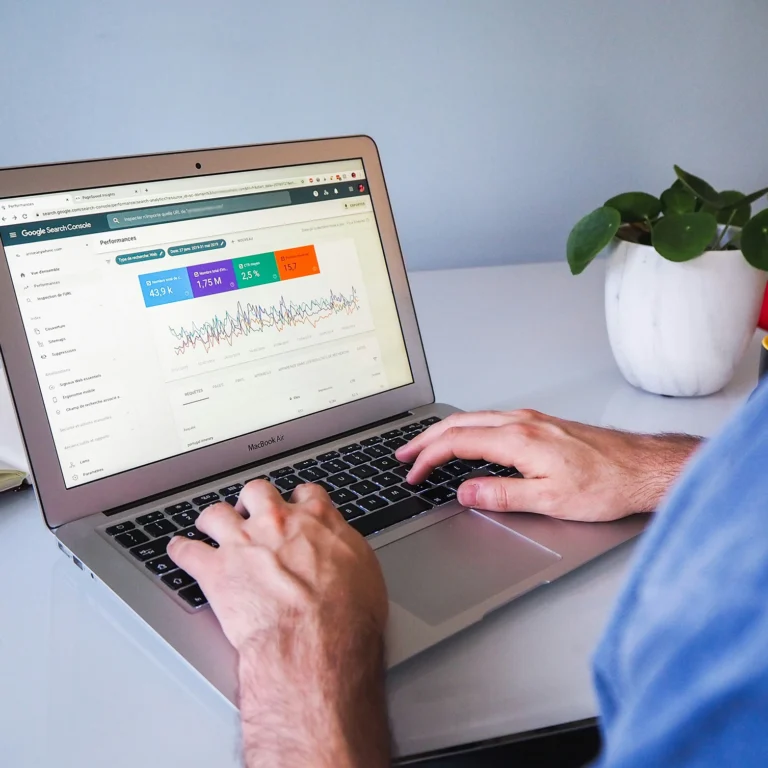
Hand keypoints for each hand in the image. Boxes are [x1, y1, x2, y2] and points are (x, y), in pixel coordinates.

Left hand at [168, 481, 389, 767]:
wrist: (316, 642)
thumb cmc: (346, 615)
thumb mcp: (364, 570)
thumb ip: (346, 547)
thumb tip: (342, 545)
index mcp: (316, 520)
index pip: (306, 494)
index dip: (298, 499)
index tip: (295, 505)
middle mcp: (277, 522)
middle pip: (257, 491)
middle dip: (252, 499)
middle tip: (251, 511)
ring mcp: (243, 543)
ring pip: (216, 513)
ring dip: (213, 519)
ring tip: (210, 525)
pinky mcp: (216, 570)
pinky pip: (187, 551)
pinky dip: (180, 550)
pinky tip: (178, 549)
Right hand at [396, 410, 700, 521]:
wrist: (645, 468)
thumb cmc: (607, 484)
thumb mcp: (550, 500)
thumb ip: (502, 495)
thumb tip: (466, 492)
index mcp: (519, 439)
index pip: (457, 442)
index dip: (429, 458)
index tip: (413, 474)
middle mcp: (523, 422)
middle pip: (460, 423)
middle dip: (426, 439)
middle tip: (404, 454)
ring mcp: (533, 420)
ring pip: (475, 418)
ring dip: (446, 432)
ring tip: (426, 447)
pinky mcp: (542, 424)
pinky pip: (492, 419)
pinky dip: (468, 429)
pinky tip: (468, 439)